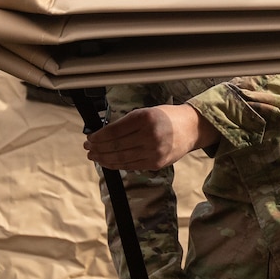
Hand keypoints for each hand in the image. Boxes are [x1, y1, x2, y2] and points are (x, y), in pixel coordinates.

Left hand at [84, 105, 219, 170]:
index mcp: (144, 118)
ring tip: (94, 156)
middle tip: (88, 148)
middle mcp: (149, 135)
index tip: (90, 138)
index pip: (114, 131)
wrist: (191, 128)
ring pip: (122, 158)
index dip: (99, 137)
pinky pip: (131, 166)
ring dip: (104, 159)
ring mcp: (154, 151)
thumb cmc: (166, 117)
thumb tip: (103, 135)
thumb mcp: (146, 112)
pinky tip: (108, 162)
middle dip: (98, 148)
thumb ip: (127, 123)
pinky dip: (117, 165)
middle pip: (116, 146)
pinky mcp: (156, 163)